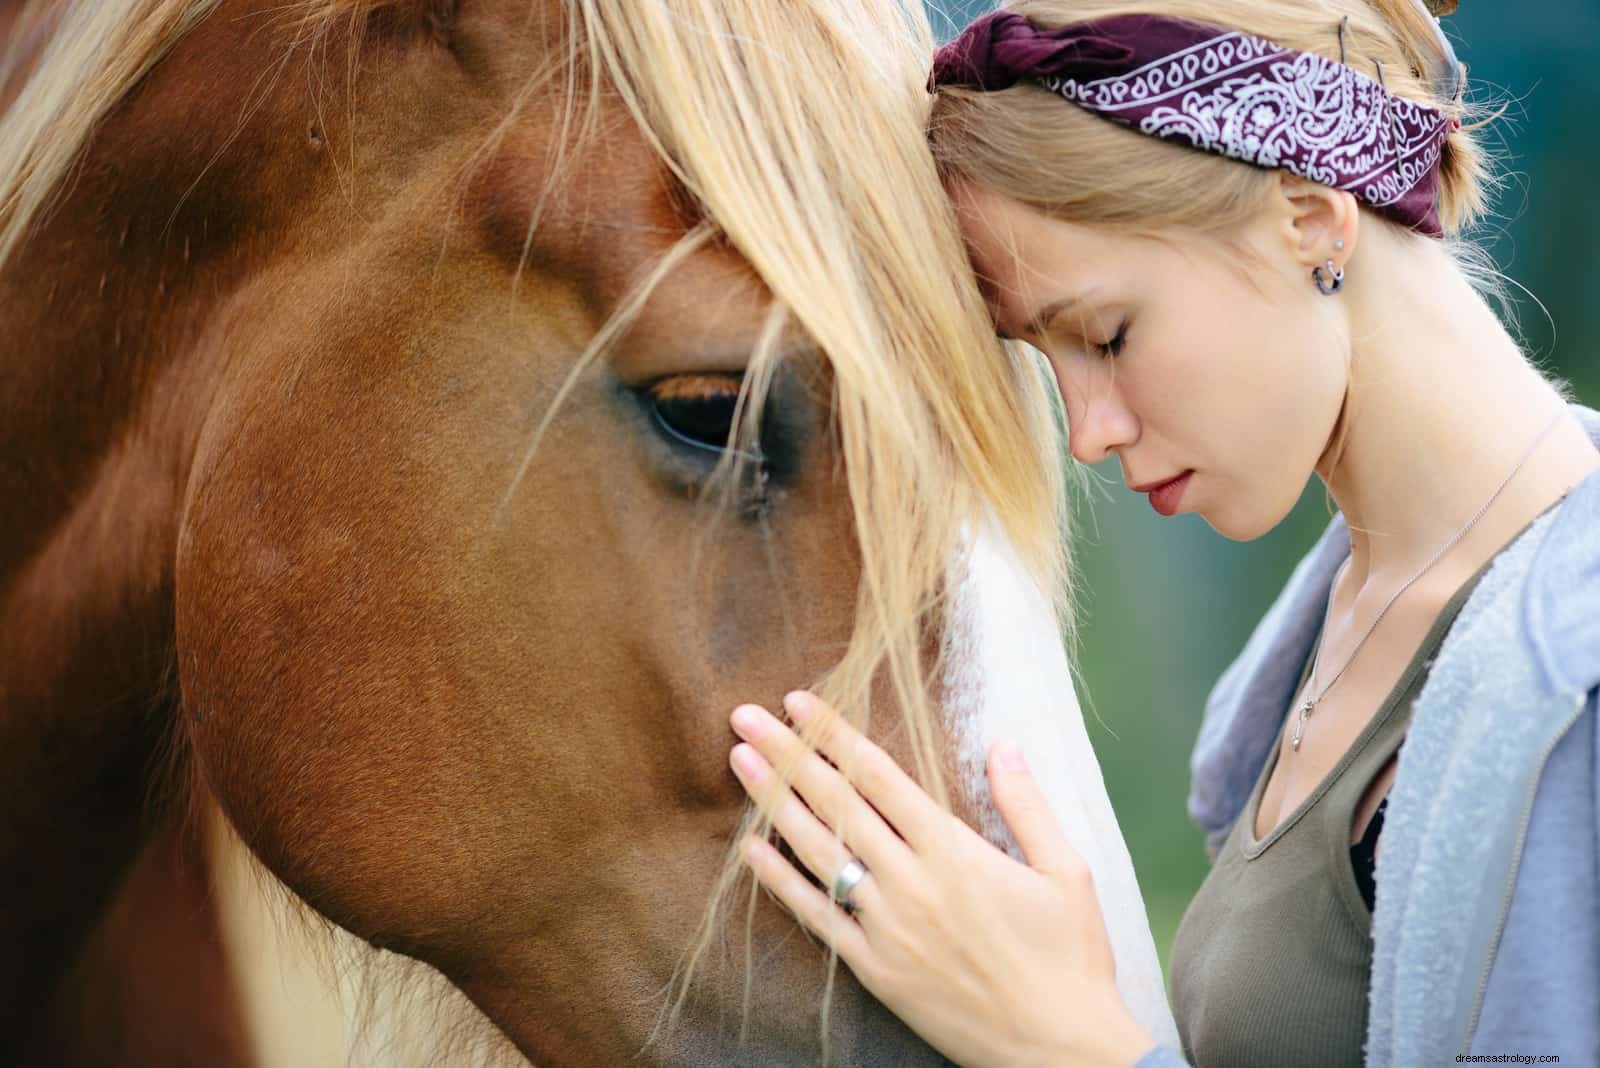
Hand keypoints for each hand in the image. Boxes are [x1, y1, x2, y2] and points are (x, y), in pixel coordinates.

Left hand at [728, 691, 1155, 1067]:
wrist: (1059, 1048)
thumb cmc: (1071, 958)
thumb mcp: (1067, 871)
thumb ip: (1027, 803)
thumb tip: (1004, 742)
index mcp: (955, 851)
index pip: (879, 775)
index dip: (834, 734)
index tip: (798, 701)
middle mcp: (912, 882)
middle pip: (837, 803)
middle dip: (787, 753)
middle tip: (744, 716)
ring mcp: (888, 928)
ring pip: (818, 852)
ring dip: (774, 802)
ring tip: (739, 761)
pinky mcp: (876, 970)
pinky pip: (818, 919)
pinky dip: (781, 882)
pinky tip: (750, 851)